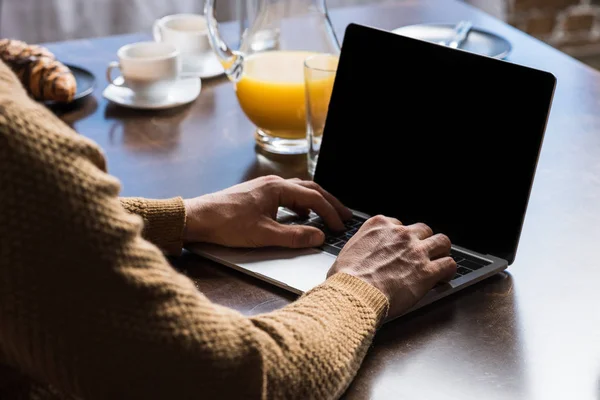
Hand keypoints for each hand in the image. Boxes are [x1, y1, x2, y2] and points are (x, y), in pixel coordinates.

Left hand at [183, 175, 351, 247]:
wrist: (197, 218)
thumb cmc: (226, 224)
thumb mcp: (264, 235)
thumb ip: (294, 237)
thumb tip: (319, 237)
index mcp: (278, 188)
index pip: (313, 199)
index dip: (330, 213)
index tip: (340, 227)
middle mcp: (273, 183)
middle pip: (310, 189)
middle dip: (329, 203)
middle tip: (344, 216)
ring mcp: (264, 187)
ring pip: (298, 191)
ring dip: (315, 203)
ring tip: (327, 216)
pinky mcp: (257, 195)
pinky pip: (286, 196)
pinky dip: (300, 205)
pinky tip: (299, 217)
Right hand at [327, 215, 455, 319]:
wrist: (355, 293)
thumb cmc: (345, 278)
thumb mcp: (347, 252)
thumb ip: (361, 247)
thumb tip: (359, 256)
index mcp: (378, 225)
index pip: (398, 224)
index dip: (401, 238)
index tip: (400, 247)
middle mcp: (400, 234)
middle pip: (423, 230)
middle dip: (423, 241)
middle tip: (421, 253)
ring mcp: (416, 251)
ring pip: (442, 241)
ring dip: (441, 251)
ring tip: (439, 260)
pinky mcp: (427, 271)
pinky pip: (449, 264)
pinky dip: (448, 271)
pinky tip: (443, 277)